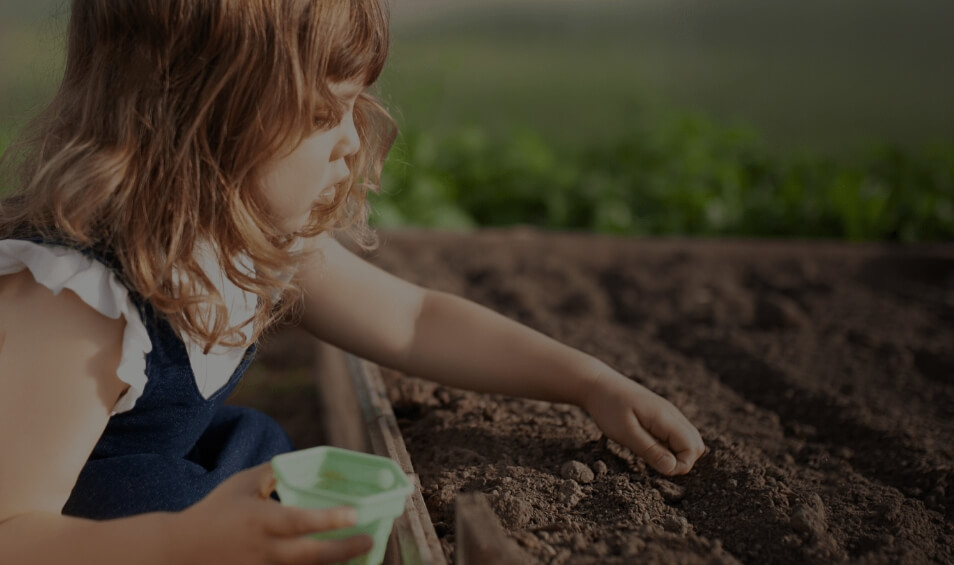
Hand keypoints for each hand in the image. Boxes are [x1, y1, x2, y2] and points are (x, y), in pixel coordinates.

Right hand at [170, 463, 372, 564]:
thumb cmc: (213, 512)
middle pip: (311, 555)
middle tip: (369, 540)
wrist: (178, 553)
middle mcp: (265, 550)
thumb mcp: (241, 485)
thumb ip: (272, 473)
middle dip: (344, 550)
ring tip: (360, 553)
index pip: (299, 521)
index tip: (354, 514)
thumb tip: (300, 462)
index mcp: (260, 521)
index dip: (329, 520)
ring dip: (334, 563)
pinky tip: (332, 562)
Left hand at [581, 369, 704, 475]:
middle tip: (655, 462)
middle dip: (682, 461)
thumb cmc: (608, 408)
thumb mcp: (626, 433)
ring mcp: (669, 412)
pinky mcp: (662, 414)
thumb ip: (650, 451)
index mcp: (666, 418)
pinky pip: (676, 433)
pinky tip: (649, 443)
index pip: (692, 448)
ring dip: (676, 453)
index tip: (657, 467)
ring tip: (650, 453)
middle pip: (696, 445)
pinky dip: (669, 445)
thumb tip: (672, 468)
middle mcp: (673, 414)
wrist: (597, 383)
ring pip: (688, 439)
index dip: (680, 465)